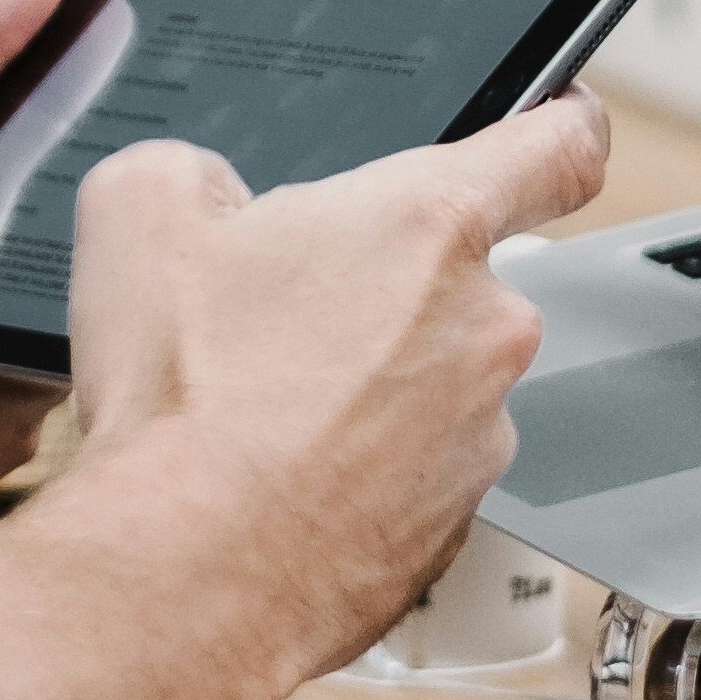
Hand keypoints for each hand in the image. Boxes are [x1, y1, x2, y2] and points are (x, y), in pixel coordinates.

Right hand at [53, 92, 610, 699]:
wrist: (184, 576)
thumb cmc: (181, 403)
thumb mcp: (136, 214)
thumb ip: (191, 167)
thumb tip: (204, 191)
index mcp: (429, 225)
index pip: (562, 145)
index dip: (563, 123)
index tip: (558, 129)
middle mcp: (484, 328)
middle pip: (460, 278)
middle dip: (383, 286)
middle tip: (281, 315)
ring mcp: (480, 435)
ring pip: (435, 382)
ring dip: (371, 386)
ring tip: (262, 413)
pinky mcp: (456, 526)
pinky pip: (415, 472)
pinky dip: (360, 470)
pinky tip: (277, 479)